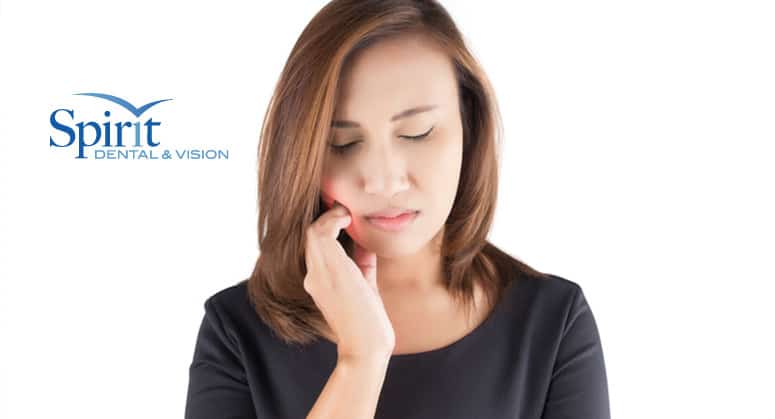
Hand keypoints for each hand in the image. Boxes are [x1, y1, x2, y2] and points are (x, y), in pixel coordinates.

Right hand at [303, 201, 395, 360]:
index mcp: (318, 281)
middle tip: (344, 205)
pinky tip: (347, 217)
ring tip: (346, 210)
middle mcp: (313, 276)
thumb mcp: (364, 284)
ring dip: (330, 216)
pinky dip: (332, 220)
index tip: (345, 214)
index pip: (316, 246)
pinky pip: (320, 233)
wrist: (367, 345)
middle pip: (310, 235)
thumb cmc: (369, 320)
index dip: (328, 226)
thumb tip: (365, 240)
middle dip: (326, 216)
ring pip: (312, 231)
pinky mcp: (327, 269)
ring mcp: (317, 273)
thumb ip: (362, 262)